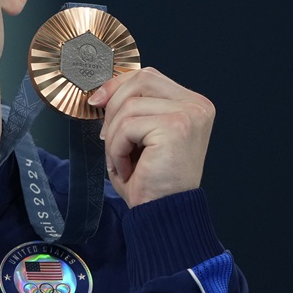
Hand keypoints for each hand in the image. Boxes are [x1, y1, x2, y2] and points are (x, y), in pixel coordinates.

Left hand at [88, 67, 213, 207]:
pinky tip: (129, 168)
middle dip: (113, 107)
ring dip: (114, 136)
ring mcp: (189, 114)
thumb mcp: (139, 135)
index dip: (117, 85)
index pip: (147, 76)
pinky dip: (117, 149)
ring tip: (123, 160)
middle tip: (108, 138)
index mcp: (191, 104)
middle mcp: (196, 106)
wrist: (163, 215)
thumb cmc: (152, 181)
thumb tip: (101, 92)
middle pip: (139, 80)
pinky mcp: (176, 128)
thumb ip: (130, 107)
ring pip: (128, 106)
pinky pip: (127, 127)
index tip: (97, 101)